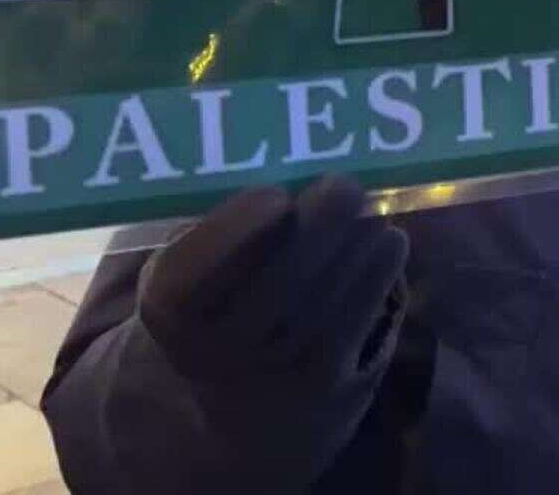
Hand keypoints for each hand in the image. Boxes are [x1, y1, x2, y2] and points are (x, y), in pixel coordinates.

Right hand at [140, 176, 408, 386]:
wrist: (237, 399)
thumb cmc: (221, 300)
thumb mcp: (196, 267)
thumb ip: (223, 225)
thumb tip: (284, 157)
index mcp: (170, 308)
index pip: (188, 275)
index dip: (232, 233)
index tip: (275, 194)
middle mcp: (215, 349)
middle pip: (273, 286)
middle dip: (317, 229)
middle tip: (345, 185)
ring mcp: (272, 371)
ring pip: (324, 300)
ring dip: (357, 246)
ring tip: (373, 209)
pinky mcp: (325, 381)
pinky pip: (357, 320)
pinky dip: (377, 274)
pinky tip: (389, 241)